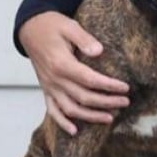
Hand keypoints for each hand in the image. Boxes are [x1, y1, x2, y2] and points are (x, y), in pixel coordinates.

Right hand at [18, 11, 129, 133]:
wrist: (30, 29)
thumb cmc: (52, 26)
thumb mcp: (69, 26)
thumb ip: (84, 39)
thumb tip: (99, 51)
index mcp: (62, 64)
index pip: (90, 80)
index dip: (109, 86)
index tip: (125, 88)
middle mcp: (55, 79)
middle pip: (84, 97)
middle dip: (107, 102)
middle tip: (125, 102)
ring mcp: (49, 87)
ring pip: (70, 109)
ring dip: (91, 116)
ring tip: (110, 118)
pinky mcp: (46, 90)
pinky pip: (52, 111)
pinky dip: (62, 122)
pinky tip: (75, 131)